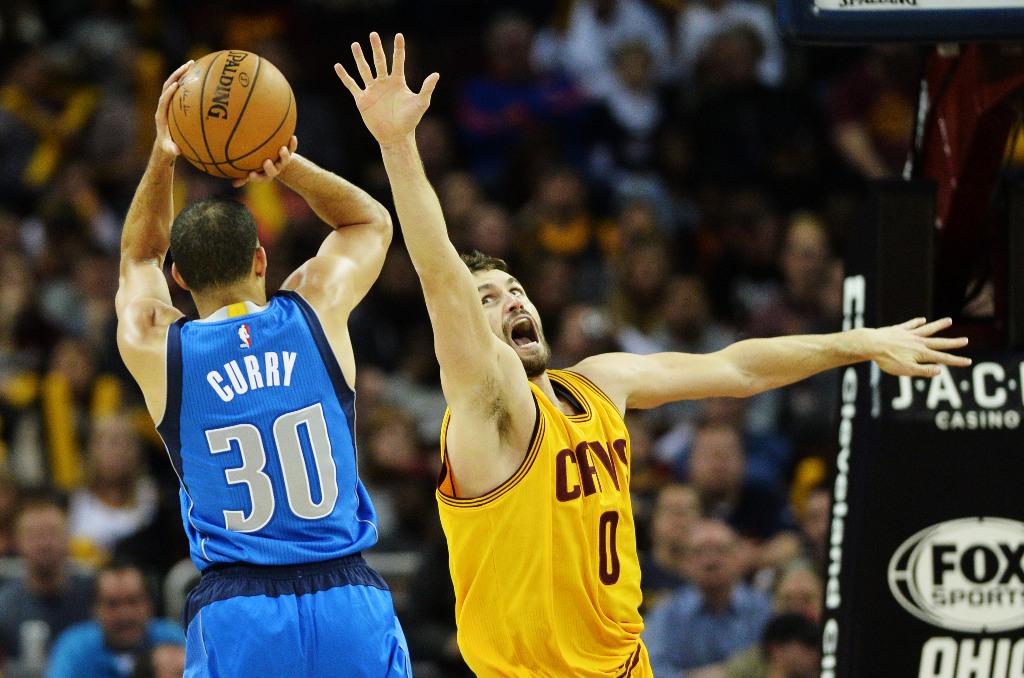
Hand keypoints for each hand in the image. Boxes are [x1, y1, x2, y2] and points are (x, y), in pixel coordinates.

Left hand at [155, 60, 192, 157]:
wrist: (164, 142)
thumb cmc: (168, 146)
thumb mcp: (169, 149)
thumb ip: (171, 149)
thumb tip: (177, 151)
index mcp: (161, 114)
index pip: (163, 100)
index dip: (168, 93)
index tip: (176, 85)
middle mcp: (164, 105)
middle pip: (167, 85)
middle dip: (176, 75)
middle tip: (188, 66)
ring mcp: (169, 101)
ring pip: (174, 83)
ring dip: (182, 73)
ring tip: (193, 63)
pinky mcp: (175, 101)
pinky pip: (182, 88)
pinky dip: (189, 81)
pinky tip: (201, 75)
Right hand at [231, 136, 297, 187]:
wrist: (276, 159)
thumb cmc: (258, 165)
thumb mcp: (251, 171)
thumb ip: (243, 177)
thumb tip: (233, 184)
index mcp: (266, 174)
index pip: (260, 178)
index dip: (256, 178)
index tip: (250, 174)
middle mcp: (275, 169)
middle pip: (274, 171)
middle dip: (270, 168)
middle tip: (266, 162)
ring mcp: (282, 161)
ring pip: (285, 160)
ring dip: (284, 155)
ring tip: (282, 149)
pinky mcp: (289, 152)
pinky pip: (292, 149)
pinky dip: (293, 144)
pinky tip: (293, 137)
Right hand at [335, 32, 438, 147]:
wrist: (396, 136)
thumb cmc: (410, 120)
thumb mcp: (421, 103)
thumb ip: (427, 88)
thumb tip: (436, 74)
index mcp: (398, 82)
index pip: (398, 61)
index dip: (399, 49)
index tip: (399, 36)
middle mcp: (384, 83)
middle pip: (379, 61)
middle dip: (376, 48)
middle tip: (373, 34)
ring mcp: (372, 90)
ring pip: (364, 70)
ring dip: (359, 58)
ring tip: (355, 44)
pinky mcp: (362, 99)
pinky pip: (352, 85)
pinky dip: (345, 76)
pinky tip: (338, 66)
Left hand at [869, 317, 970, 376]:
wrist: (871, 344)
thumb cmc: (887, 360)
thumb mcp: (906, 370)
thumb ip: (924, 371)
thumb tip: (941, 371)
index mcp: (921, 353)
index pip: (943, 358)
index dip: (956, 360)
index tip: (968, 361)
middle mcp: (918, 342)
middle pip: (939, 342)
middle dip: (953, 342)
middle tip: (966, 340)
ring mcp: (909, 334)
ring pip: (927, 329)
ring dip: (939, 325)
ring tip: (949, 320)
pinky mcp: (898, 330)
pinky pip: (910, 325)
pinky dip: (917, 322)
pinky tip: (923, 320)